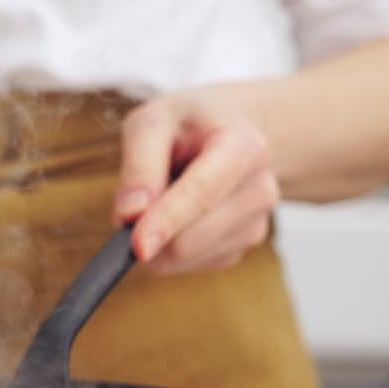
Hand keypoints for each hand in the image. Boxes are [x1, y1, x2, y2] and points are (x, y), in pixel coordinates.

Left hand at [113, 85, 278, 274]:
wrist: (224, 134)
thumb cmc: (183, 126)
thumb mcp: (153, 122)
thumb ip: (139, 164)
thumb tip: (129, 216)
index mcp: (243, 146)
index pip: (201, 193)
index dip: (166, 221)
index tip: (138, 247)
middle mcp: (260, 188)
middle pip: (191, 238)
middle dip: (148, 231)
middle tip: (131, 205)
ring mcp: (256, 222)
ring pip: (187, 257)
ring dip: (158, 239)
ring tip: (164, 196)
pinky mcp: (243, 247)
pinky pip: (190, 265)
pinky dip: (170, 248)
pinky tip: (179, 215)